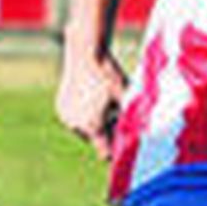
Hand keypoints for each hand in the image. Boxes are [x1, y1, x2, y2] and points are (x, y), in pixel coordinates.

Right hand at [55, 47, 128, 161]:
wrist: (86, 53)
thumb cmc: (109, 75)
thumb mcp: (126, 97)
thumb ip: (133, 117)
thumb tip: (145, 133)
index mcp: (94, 127)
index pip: (104, 153)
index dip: (114, 151)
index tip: (122, 145)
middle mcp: (76, 125)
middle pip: (94, 140)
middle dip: (104, 132)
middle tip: (113, 115)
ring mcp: (66, 117)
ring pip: (83, 129)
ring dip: (92, 123)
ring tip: (101, 104)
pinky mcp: (61, 108)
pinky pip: (74, 118)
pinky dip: (82, 113)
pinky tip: (90, 98)